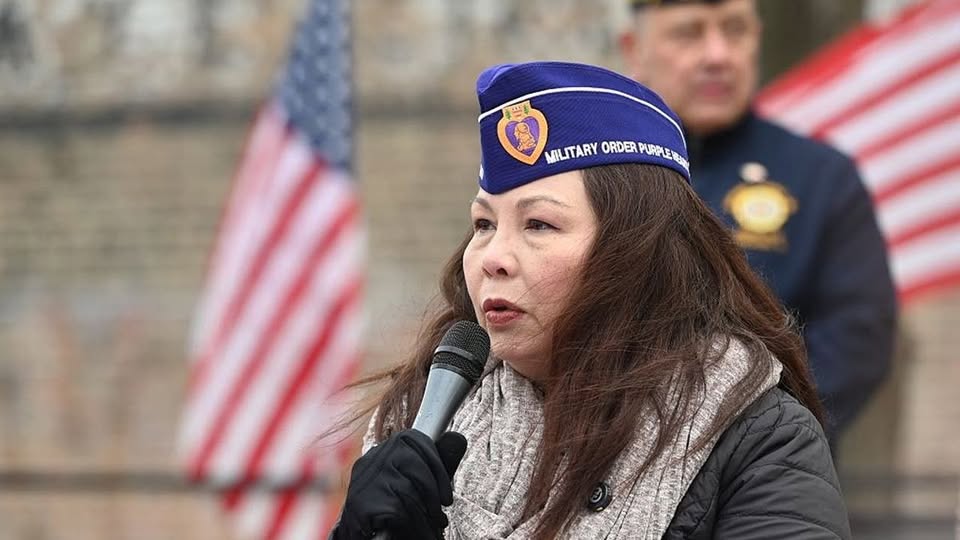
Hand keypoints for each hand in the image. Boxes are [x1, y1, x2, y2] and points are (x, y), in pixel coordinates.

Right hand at [333, 430, 466, 539]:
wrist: (363, 537)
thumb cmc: (394, 509)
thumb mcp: (416, 484)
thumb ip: (435, 466)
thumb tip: (458, 437)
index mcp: (384, 450)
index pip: (415, 440)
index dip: (438, 468)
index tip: (446, 496)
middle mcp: (371, 460)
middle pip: (415, 465)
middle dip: (433, 493)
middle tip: (439, 516)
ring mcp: (366, 481)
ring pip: (409, 492)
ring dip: (425, 514)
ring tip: (431, 527)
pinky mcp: (364, 504)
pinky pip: (399, 512)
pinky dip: (413, 526)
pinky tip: (413, 531)